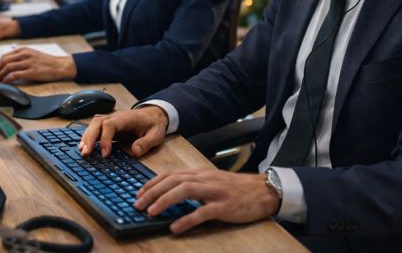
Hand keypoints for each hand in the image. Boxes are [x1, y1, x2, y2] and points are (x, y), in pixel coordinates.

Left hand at [0, 47, 76, 83]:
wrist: (59, 65)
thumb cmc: (47, 61)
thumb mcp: (32, 54)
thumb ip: (21, 56)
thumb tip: (9, 63)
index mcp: (24, 50)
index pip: (5, 56)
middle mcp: (25, 55)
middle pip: (4, 61)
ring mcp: (28, 63)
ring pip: (8, 68)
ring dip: (1, 75)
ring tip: (0, 80)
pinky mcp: (32, 72)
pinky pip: (15, 75)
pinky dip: (8, 79)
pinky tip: (7, 82)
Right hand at [79, 106, 168, 157]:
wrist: (154, 114)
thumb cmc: (154, 124)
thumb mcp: (156, 134)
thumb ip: (146, 143)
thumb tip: (135, 151)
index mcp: (127, 118)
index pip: (110, 125)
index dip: (105, 139)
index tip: (105, 154)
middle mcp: (116, 117)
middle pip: (97, 122)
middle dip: (89, 137)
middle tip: (85, 153)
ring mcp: (111, 119)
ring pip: (94, 124)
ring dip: (86, 137)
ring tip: (82, 151)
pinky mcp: (109, 125)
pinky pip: (95, 128)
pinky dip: (88, 136)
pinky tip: (84, 147)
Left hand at [133, 169, 279, 233]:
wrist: (263, 191)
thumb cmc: (237, 188)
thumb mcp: (212, 182)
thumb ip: (194, 185)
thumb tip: (171, 194)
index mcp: (201, 173)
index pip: (171, 173)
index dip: (153, 182)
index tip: (139, 192)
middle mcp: (206, 179)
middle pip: (174, 180)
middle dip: (153, 192)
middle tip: (138, 204)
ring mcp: (215, 192)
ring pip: (185, 191)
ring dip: (165, 201)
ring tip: (151, 212)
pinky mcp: (224, 206)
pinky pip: (203, 212)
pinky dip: (187, 219)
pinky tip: (175, 227)